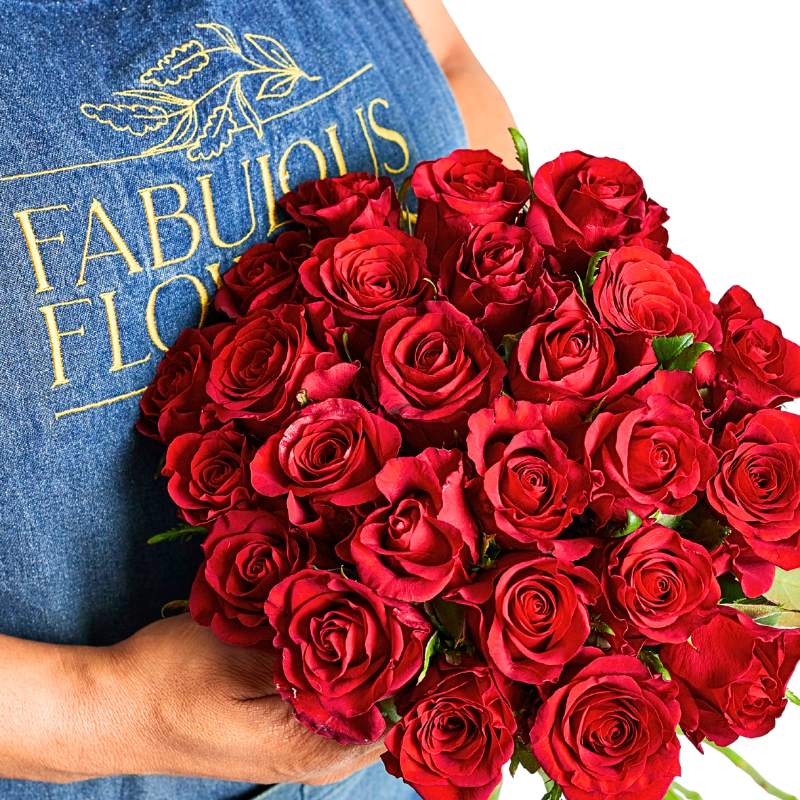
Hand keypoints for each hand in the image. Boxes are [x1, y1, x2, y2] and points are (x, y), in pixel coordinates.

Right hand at [0, 615, 383, 784]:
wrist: (108, 711)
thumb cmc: (166, 680)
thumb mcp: (237, 652)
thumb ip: (306, 651)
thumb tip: (371, 628)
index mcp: (307, 747)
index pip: (393, 715)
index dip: (414, 667)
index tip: (423, 616)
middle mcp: (310, 757)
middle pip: (384, 714)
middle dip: (399, 664)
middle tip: (405, 608)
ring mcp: (294, 748)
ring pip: (360, 709)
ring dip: (372, 666)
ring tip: (381, 614)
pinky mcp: (278, 732)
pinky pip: (332, 705)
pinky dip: (345, 673)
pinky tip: (341, 636)